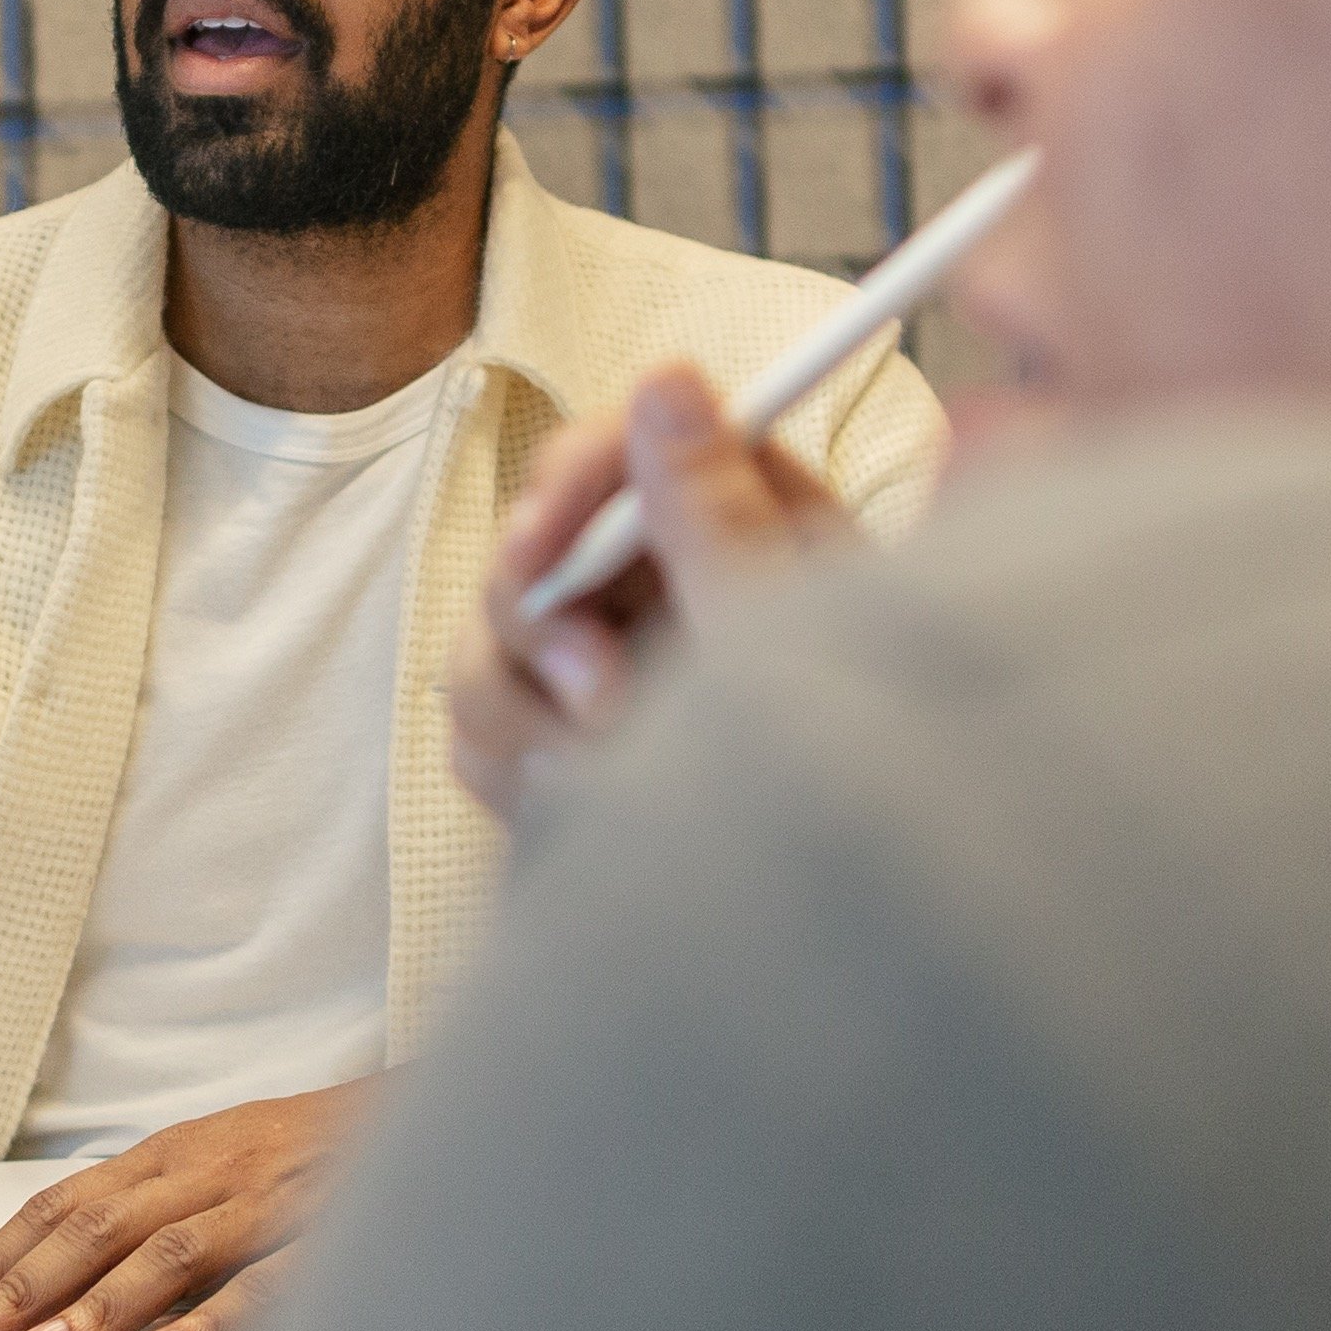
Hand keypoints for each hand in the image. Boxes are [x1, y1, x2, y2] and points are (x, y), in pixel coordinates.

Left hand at [0, 1081, 370, 1330]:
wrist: (422, 1116)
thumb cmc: (305, 1152)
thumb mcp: (214, 1161)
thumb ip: (146, 1209)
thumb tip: (54, 1271)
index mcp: (175, 1155)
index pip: (66, 1202)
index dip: (3, 1252)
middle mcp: (208, 1173)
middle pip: (98, 1226)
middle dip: (26, 1286)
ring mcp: (265, 1206)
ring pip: (168, 1255)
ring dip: (98, 1308)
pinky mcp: (324, 1240)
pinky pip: (262, 1285)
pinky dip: (208, 1323)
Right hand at [446, 362, 855, 823]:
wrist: (833, 951)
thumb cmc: (849, 797)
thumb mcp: (785, 651)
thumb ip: (720, 517)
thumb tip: (671, 379)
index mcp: (748, 532)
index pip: (624, 444)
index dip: (570, 482)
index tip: (543, 542)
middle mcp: (670, 586)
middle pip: (534, 542)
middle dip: (544, 624)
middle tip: (604, 702)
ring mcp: (612, 664)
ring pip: (487, 639)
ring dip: (529, 716)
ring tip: (612, 775)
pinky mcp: (565, 743)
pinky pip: (481, 732)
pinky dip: (518, 773)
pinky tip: (585, 808)